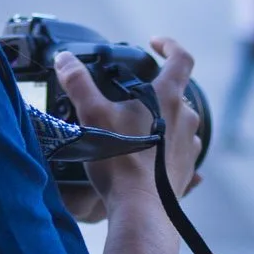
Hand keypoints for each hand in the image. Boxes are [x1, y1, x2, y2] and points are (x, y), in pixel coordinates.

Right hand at [53, 38, 199, 213]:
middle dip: (158, 90)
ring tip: (138, 128)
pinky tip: (152, 158)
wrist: (139, 210)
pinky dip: (168, 149)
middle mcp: (186, 119)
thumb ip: (78, 82)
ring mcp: (189, 147)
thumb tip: (64, 59)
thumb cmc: (119, 161)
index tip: (154, 44)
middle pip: (179, 93)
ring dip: (165, 120)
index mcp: (168, 97)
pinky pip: (182, 153)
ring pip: (182, 124)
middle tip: (132, 96)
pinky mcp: (186, 171)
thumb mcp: (92, 115)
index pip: (181, 58)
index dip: (170, 45)